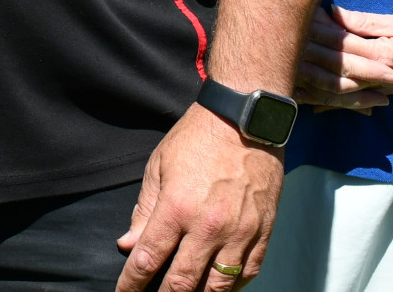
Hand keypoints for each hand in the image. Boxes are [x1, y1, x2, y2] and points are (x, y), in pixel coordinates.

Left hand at [115, 103, 282, 291]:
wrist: (245, 118)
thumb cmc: (197, 138)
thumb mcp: (159, 166)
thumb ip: (144, 209)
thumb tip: (129, 245)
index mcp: (177, 207)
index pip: (148, 260)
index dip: (132, 284)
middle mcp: (209, 226)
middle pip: (183, 283)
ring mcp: (240, 232)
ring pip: (218, 286)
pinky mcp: (263, 231)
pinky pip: (248, 272)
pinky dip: (232, 286)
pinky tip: (218, 287)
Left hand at [295, 4, 392, 105]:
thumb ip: (363, 22)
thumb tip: (331, 14)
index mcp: (383, 55)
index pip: (342, 46)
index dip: (318, 35)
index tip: (297, 23)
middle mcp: (379, 76)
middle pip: (335, 69)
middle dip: (308, 57)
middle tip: (284, 44)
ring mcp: (379, 88)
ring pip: (339, 89)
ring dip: (314, 82)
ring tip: (289, 74)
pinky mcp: (379, 92)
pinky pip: (351, 100)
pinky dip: (331, 102)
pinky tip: (311, 104)